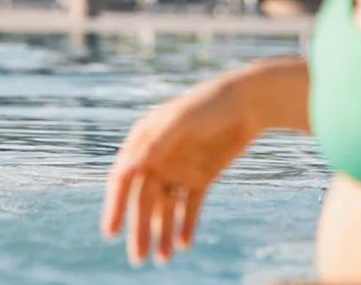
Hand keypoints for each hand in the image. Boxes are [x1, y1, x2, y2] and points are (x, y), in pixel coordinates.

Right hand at [101, 72, 264, 265]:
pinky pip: (189, 207)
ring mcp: (179, 169)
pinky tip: (184, 244)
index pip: (123, 179)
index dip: (114, 206)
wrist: (250, 102)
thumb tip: (125, 171)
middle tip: (138, 259)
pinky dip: (186, 225)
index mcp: (143, 142)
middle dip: (139, 229)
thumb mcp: (181, 121)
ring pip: (165, 208)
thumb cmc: (210, 104)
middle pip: (143, 201)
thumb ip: (153, 145)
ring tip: (163, 259)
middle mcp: (158, 158)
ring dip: (162, 233)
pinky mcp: (201, 177)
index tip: (111, 232)